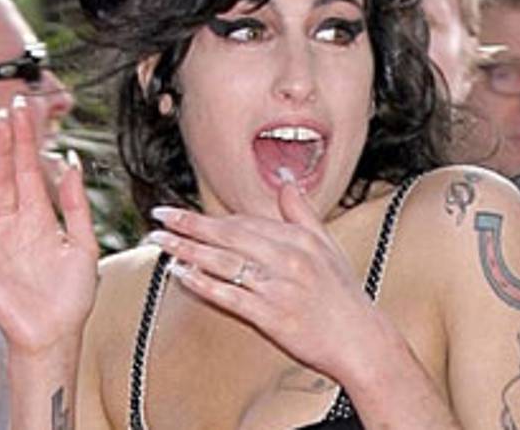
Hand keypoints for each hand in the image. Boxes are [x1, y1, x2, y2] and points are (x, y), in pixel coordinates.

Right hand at [0, 96, 97, 355]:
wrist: (55, 333)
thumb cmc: (72, 293)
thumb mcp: (84, 244)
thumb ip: (77, 204)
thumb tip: (72, 161)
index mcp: (38, 215)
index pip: (28, 168)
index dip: (26, 139)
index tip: (24, 110)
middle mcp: (10, 222)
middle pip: (2, 174)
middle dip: (4, 143)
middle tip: (5, 112)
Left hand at [148, 177, 379, 377]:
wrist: (360, 339)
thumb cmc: (343, 295)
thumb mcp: (329, 246)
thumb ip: (302, 212)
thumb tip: (286, 180)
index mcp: (300, 239)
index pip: (246, 222)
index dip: (211, 216)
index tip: (184, 213)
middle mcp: (288, 259)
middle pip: (229, 235)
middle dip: (190, 225)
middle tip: (160, 217)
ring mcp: (278, 287)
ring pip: (224, 262)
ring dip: (187, 250)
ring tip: (159, 242)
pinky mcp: (271, 316)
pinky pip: (229, 295)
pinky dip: (203, 283)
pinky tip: (181, 274)